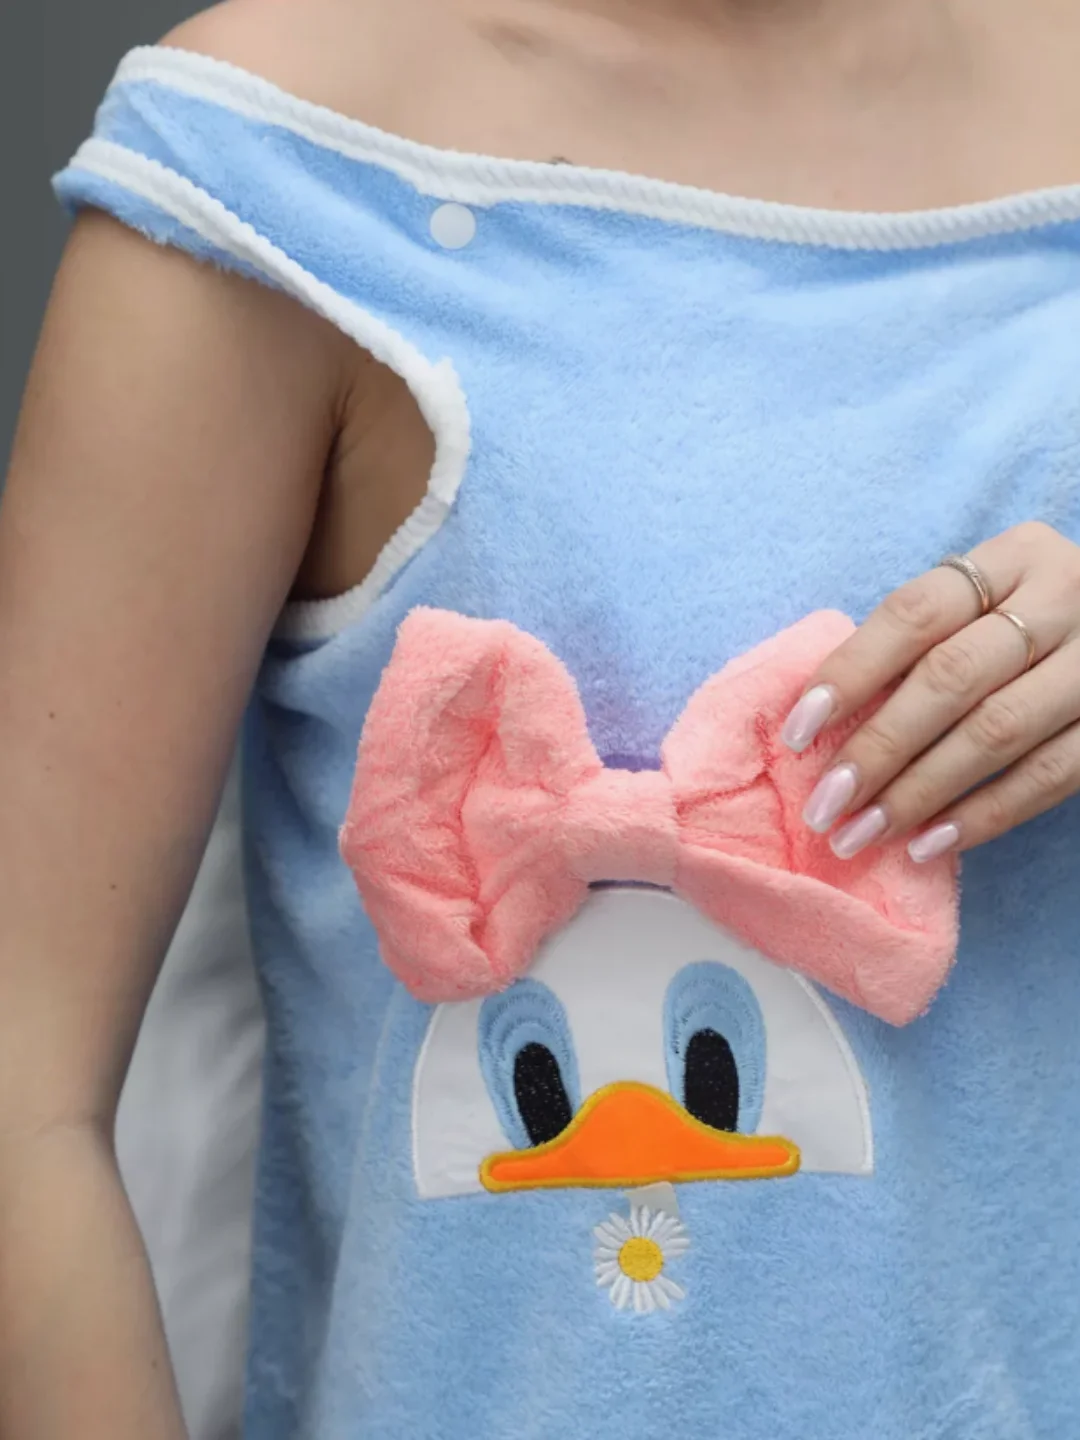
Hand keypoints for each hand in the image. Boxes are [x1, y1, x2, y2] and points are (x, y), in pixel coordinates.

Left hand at [780, 522, 1079, 861]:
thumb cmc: (1026, 619)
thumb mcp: (982, 603)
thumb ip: (919, 643)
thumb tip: (819, 721)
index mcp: (1015, 558)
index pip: (915, 612)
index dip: (850, 671)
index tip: (797, 731)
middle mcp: (1063, 598)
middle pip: (954, 677)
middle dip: (879, 748)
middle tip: (826, 807)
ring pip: (999, 731)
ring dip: (920, 792)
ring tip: (864, 834)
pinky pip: (1050, 776)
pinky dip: (985, 815)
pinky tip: (930, 845)